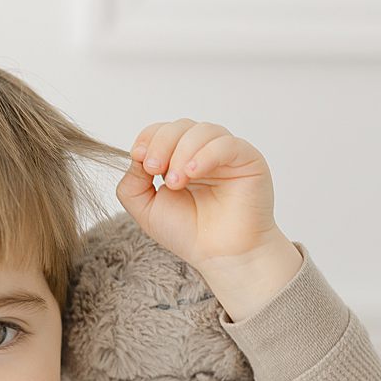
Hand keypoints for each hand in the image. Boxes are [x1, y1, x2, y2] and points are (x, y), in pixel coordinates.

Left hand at [117, 120, 302, 320]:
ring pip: (203, 130)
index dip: (149, 138)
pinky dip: (206, 154)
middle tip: (155, 169)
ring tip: (176, 182)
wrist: (220, 255)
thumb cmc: (188, 233)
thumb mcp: (146, 209)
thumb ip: (132, 183)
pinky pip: (227, 144)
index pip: (162, 131)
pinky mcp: (248, 159)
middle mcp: (203, 152)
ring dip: (182, 152)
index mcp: (179, 159)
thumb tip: (136, 157)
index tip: (139, 157)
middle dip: (162, 144)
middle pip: (180, 126)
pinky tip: (194, 173)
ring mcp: (226, 155)